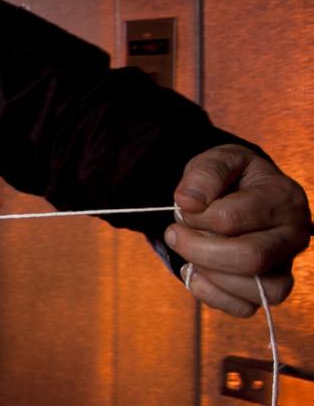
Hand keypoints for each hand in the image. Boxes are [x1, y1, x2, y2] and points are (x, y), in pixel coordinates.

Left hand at [164, 144, 310, 316]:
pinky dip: (213, 296)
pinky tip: (195, 273)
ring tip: (188, 255)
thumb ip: (205, 174)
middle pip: (250, 259)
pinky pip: (246, 307)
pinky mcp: (268, 286)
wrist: (241, 190)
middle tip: (173, 234)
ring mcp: (284, 264)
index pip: (232, 218)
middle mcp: (293, 235)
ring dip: (210, 276)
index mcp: (283, 198)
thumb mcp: (219, 159)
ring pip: (258, 290)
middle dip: (199, 250)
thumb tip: (188, 202)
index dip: (197, 216)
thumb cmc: (231, 177)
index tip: (183, 207)